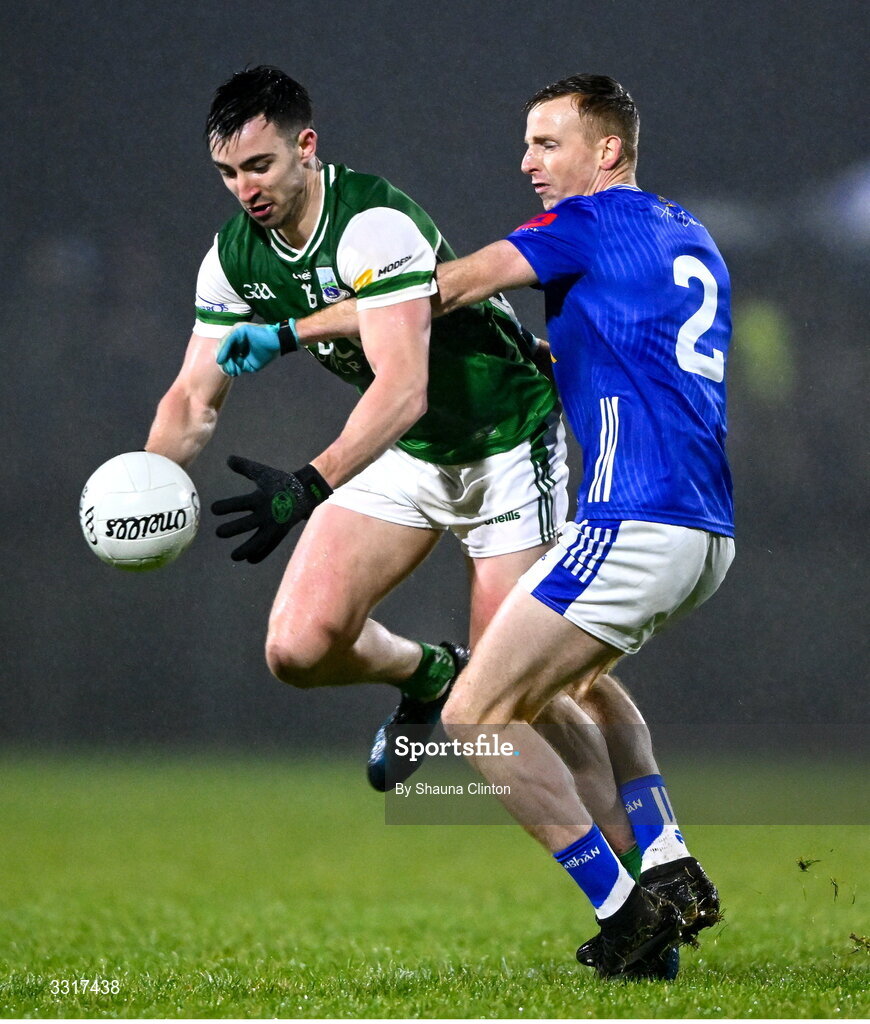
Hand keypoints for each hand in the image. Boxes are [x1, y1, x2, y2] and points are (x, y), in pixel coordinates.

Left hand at [211, 455, 331, 562]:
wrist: (305, 491)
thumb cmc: (280, 481)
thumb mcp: (263, 472)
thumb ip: (245, 467)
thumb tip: (228, 459)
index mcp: (261, 498)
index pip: (241, 503)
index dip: (226, 506)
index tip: (213, 509)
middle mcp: (267, 513)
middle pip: (248, 524)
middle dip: (232, 529)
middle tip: (218, 532)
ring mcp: (275, 525)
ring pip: (259, 541)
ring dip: (246, 549)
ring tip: (234, 556)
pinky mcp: (281, 533)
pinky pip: (270, 546)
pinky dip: (261, 554)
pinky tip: (249, 560)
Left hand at [216, 319, 299, 375]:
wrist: (278, 344)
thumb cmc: (266, 354)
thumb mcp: (250, 364)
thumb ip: (239, 365)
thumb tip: (227, 368)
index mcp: (239, 343)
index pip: (229, 353)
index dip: (228, 364)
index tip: (232, 373)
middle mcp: (237, 336)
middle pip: (225, 349)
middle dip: (226, 361)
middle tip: (230, 372)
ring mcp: (238, 331)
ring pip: (225, 344)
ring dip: (224, 356)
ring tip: (224, 366)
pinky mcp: (240, 329)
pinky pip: (229, 340)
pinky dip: (225, 350)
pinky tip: (223, 358)